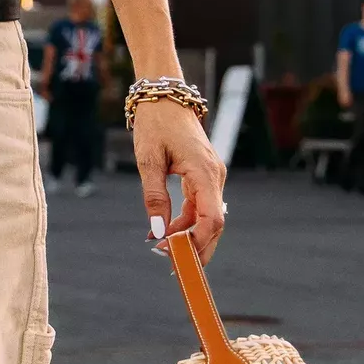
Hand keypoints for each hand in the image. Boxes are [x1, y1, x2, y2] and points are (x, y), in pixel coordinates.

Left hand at [133, 99, 225, 257]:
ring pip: (208, 217)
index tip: (176, 258)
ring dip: (190, 236)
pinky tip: (167, 232)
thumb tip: (158, 231)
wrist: (165, 96)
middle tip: (172, 267)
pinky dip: (187, 222)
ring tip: (162, 250)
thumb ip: (155, 196)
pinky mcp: (205, 174)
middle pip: (215, 224)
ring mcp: (212, 176)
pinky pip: (201, 205)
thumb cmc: (155, 124)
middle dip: (196, 248)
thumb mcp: (148, 160)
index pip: (212, 220)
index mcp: (205, 173)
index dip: (198, 244)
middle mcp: (215, 176)